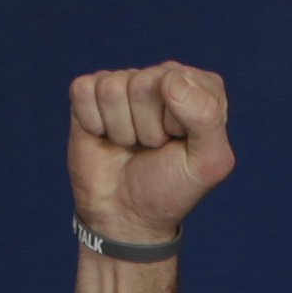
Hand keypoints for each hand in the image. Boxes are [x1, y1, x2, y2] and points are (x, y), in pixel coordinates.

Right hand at [69, 62, 233, 248]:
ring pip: (112, 89)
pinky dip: (92, 123)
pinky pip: (83, 90)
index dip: (178, 122)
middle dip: (146, 127)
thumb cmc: (170, 189)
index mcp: (199, 87)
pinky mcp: (91, 92)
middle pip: (143, 83)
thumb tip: (170, 79)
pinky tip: (104, 136)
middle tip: (152, 147)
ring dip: (120, 129)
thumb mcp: (208, 163)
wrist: (126, 215)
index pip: (181, 81)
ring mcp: (125, 82)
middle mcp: (161, 77)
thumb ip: (207, 117)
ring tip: (131, 145)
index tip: (179, 143)